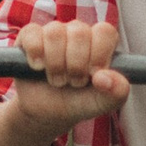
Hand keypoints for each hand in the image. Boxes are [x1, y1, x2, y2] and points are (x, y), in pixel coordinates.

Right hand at [10, 17, 129, 133]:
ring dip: (55, 64)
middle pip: (80, 31)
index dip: (98, 55)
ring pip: (55, 32)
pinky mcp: (29, 36)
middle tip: (74, 82)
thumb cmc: (77, 102)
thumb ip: (116, 92)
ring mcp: (53, 32)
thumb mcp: (101, 104)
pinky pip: (32, 33)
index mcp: (99, 42)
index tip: (93, 76)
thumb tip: (105, 77)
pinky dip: (35, 53)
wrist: (45, 113)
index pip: (104, 31)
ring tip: (57, 80)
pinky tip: (38, 68)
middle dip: (76, 65)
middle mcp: (77, 33)